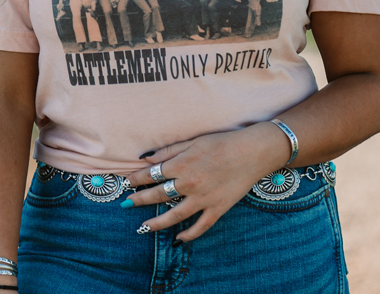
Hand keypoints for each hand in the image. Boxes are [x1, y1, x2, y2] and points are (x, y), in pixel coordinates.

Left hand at [121, 122, 290, 241]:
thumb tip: (147, 158)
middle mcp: (189, 184)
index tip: (126, 182)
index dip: (137, 179)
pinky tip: (179, 238)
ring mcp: (204, 199)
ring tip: (143, 227)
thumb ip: (169, 151)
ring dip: (157, 223)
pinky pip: (201, 226)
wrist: (253, 152)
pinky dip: (189, 233)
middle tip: (127, 204)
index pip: (151, 174)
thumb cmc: (222, 142)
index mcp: (182, 165)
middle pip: (159, 195)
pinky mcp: (218, 208)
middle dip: (140, 200)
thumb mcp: (193, 141)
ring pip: (175, 215)